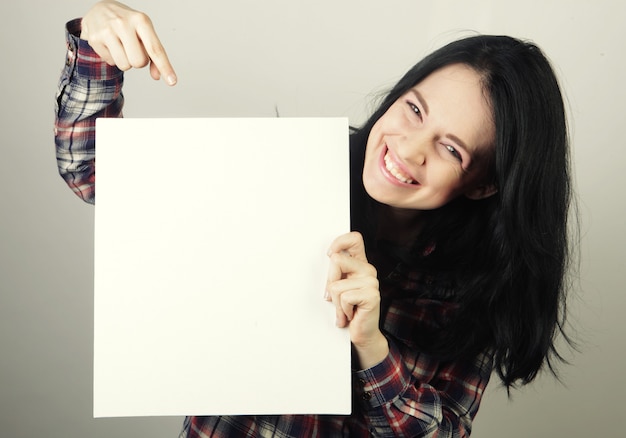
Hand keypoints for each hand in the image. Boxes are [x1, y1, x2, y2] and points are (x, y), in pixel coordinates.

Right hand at [80, 0, 176, 85]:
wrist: (100, 9)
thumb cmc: (128, 24)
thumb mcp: (144, 33)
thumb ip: (154, 54)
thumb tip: (157, 76)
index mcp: (141, 20)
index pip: (155, 49)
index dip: (164, 67)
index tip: (172, 81)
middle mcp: (123, 23)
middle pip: (139, 62)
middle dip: (139, 61)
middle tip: (133, 48)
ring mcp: (107, 30)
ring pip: (125, 66)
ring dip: (126, 61)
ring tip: (121, 46)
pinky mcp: (94, 38)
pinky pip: (111, 62)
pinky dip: (113, 58)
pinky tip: (110, 45)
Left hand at [326, 232, 388, 368]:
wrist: (362, 333)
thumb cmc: (349, 310)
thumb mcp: (339, 288)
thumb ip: (336, 272)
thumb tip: (329, 258)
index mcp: (361, 264)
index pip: (354, 239)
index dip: (339, 242)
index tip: (330, 255)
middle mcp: (368, 270)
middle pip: (336, 260)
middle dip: (330, 282)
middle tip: (336, 298)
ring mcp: (371, 282)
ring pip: (336, 285)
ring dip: (336, 302)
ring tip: (345, 309)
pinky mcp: (371, 295)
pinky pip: (344, 297)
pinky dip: (342, 310)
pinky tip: (350, 314)